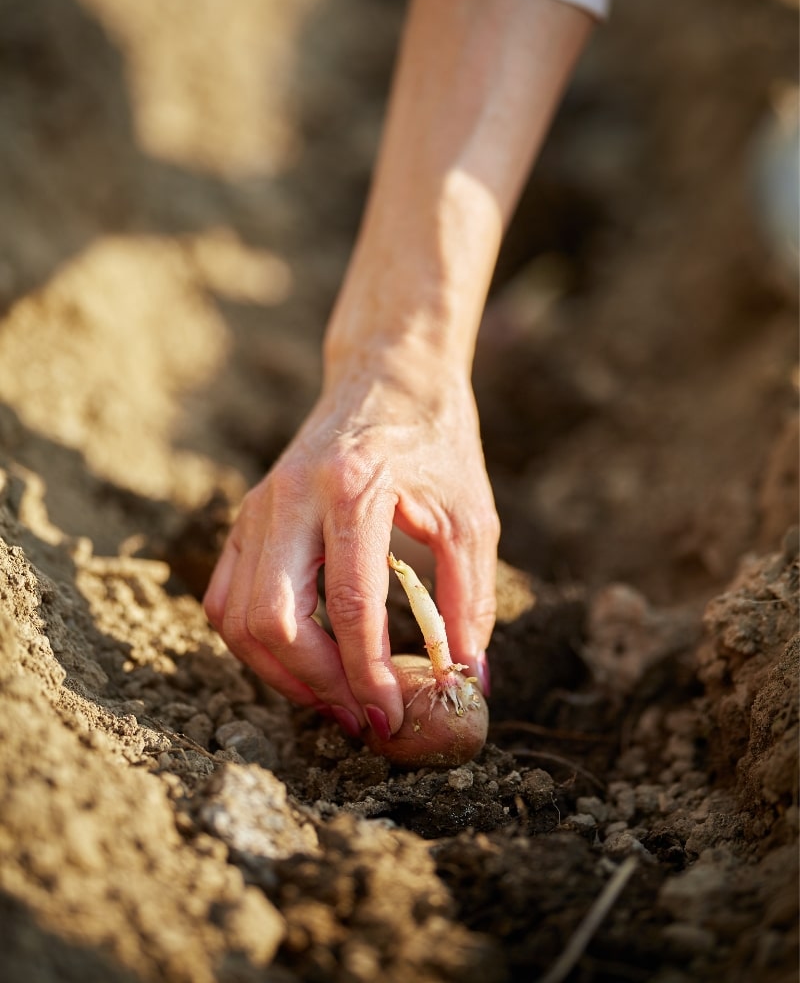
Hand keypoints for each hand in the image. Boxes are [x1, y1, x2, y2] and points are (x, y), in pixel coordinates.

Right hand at [203, 358, 498, 739]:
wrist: (388, 375)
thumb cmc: (436, 443)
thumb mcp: (470, 517)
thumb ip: (469, 600)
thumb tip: (469, 681)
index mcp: (352, 487)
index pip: (348, 603)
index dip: (368, 673)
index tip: (392, 717)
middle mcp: (291, 496)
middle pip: (272, 618)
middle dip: (316, 683)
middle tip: (361, 715)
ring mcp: (259, 505)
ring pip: (236, 616)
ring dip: (280, 672)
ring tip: (334, 697)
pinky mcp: (247, 517)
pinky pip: (226, 596)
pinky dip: (254, 642)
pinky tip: (301, 660)